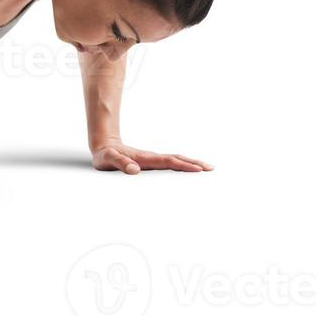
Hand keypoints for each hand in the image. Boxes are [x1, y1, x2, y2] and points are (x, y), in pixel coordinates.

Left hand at [92, 140, 213, 174]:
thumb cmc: (106, 155)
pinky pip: (171, 163)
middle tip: (211, 168)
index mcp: (145, 159)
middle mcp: (152, 158)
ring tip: (207, 169)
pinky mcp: (152, 162)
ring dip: (191, 163)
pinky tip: (190, 170)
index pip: (168, 162)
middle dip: (194, 163)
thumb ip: (120, 163)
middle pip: (177, 159)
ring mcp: (153, 159)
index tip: (197, 169)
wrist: (104, 145)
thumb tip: (135, 170)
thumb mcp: (108, 159)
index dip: (183, 165)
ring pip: (176, 160)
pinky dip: (183, 165)